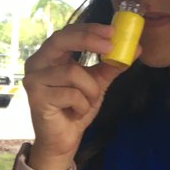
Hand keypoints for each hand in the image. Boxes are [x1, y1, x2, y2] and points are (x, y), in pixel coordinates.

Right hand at [20, 23, 137, 169]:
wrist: (62, 140)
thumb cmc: (75, 108)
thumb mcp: (97, 83)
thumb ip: (111, 65)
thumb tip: (136, 48)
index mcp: (49, 56)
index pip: (68, 32)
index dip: (89, 29)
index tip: (113, 31)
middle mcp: (37, 63)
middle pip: (61, 41)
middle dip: (88, 40)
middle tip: (111, 46)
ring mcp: (34, 80)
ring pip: (72, 72)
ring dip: (90, 89)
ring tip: (89, 101)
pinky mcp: (36, 98)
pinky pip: (70, 94)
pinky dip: (82, 104)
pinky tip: (76, 113)